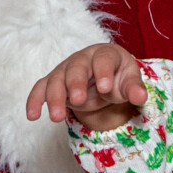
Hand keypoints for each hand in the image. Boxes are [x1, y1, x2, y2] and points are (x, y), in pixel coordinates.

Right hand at [26, 42, 147, 131]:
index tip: (104, 87)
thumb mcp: (129, 82)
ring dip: (54, 98)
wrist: (104, 79)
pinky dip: (35, 101)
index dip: (103, 71)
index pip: (103, 59)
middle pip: (76, 67)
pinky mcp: (54, 82)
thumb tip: (140, 97)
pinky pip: (41, 89)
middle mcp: (83, 59)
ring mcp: (66, 70)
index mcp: (105, 54)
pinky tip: (32, 116)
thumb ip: (134, 89)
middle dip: (75, 83)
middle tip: (78, 100)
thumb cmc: (118, 77)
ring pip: (56, 80)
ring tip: (56, 118)